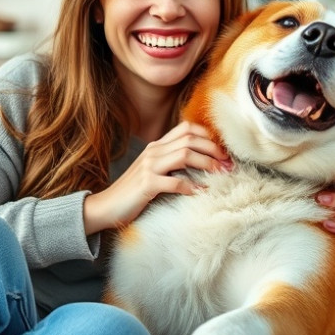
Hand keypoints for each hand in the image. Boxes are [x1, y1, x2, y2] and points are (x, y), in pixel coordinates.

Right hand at [83, 121, 230, 234]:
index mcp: (156, 146)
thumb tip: (199, 163)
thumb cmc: (133, 192)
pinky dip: (192, 186)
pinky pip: (175, 182)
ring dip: (207, 163)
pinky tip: (202, 192)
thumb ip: (171, 163)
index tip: (222, 151)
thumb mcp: (153, 171)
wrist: (106, 207)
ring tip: (220, 174)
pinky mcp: (147, 184)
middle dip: (213, 149)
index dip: (208, 136)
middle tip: (228, 163)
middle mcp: (153, 151)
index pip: (186, 128)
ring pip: (185, 154)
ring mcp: (149, 166)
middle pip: (190, 139)